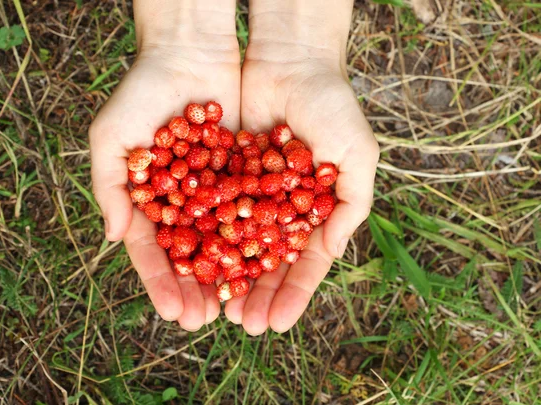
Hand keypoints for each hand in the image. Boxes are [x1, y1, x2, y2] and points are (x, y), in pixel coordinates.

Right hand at [89, 1, 239, 330]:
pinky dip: (260, 239)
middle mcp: (184, 203)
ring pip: (226, 242)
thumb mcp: (112, 135)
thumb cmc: (142, 91)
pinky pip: (256, 212)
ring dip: (231, 277)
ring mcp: (216, 192)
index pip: (153, 253)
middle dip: (198, 290)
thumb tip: (112, 238)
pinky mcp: (247, 175)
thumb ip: (108, 186)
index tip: (175, 314)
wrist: (191, 51)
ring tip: (240, 310)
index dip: (162, 284)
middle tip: (207, 323)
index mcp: (149, 202)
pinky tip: (268, 267)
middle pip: (191, 257)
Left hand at [225, 3, 378, 333]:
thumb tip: (331, 253)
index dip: (291, 294)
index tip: (276, 324)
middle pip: (264, 262)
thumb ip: (352, 206)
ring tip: (213, 310)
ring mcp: (248, 193)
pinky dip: (200, 238)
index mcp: (312, 212)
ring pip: (233, 244)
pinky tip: (191, 265)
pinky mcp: (219, 175)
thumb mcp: (358, 155)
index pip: (301, 263)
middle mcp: (278, 209)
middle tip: (242, 327)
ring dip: (224, 277)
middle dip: (254, 295)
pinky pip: (207, 211)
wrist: (288, 60)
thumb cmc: (332, 106)